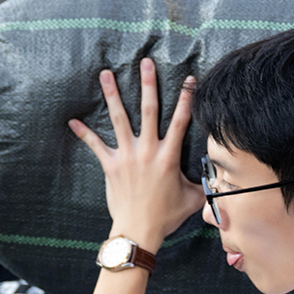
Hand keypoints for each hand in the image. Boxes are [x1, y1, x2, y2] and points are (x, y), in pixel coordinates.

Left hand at [68, 59, 204, 249]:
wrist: (139, 230)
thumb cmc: (166, 217)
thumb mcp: (192, 200)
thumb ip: (204, 186)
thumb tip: (220, 183)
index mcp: (169, 156)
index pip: (181, 121)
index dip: (186, 98)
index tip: (189, 79)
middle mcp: (148, 151)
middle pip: (149, 110)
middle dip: (148, 84)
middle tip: (145, 63)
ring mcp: (127, 157)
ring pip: (119, 119)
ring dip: (112, 95)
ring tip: (106, 74)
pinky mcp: (111, 166)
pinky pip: (95, 146)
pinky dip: (84, 133)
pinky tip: (72, 121)